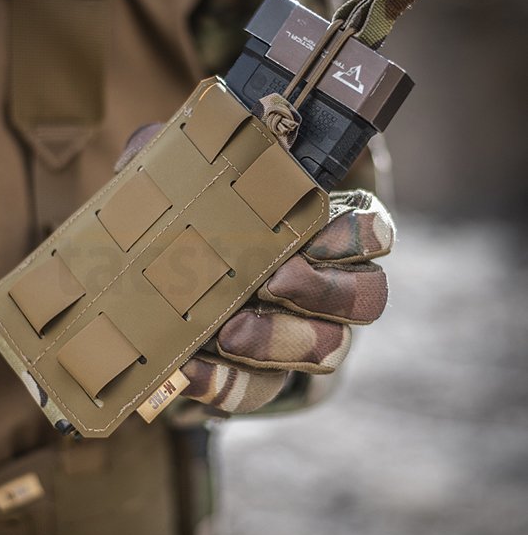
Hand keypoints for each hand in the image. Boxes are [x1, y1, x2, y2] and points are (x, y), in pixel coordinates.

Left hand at [117, 128, 394, 414]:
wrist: (183, 299)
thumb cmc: (207, 230)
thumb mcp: (199, 190)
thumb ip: (192, 163)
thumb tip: (162, 143)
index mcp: (325, 235)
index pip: (372, 232)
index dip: (354, 235)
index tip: (310, 234)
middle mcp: (330, 290)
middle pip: (367, 297)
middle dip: (324, 290)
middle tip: (276, 279)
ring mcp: (302, 339)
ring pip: (328, 350)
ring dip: (279, 340)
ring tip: (229, 330)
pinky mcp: (265, 379)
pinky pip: (262, 390)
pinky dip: (226, 383)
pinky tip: (189, 368)